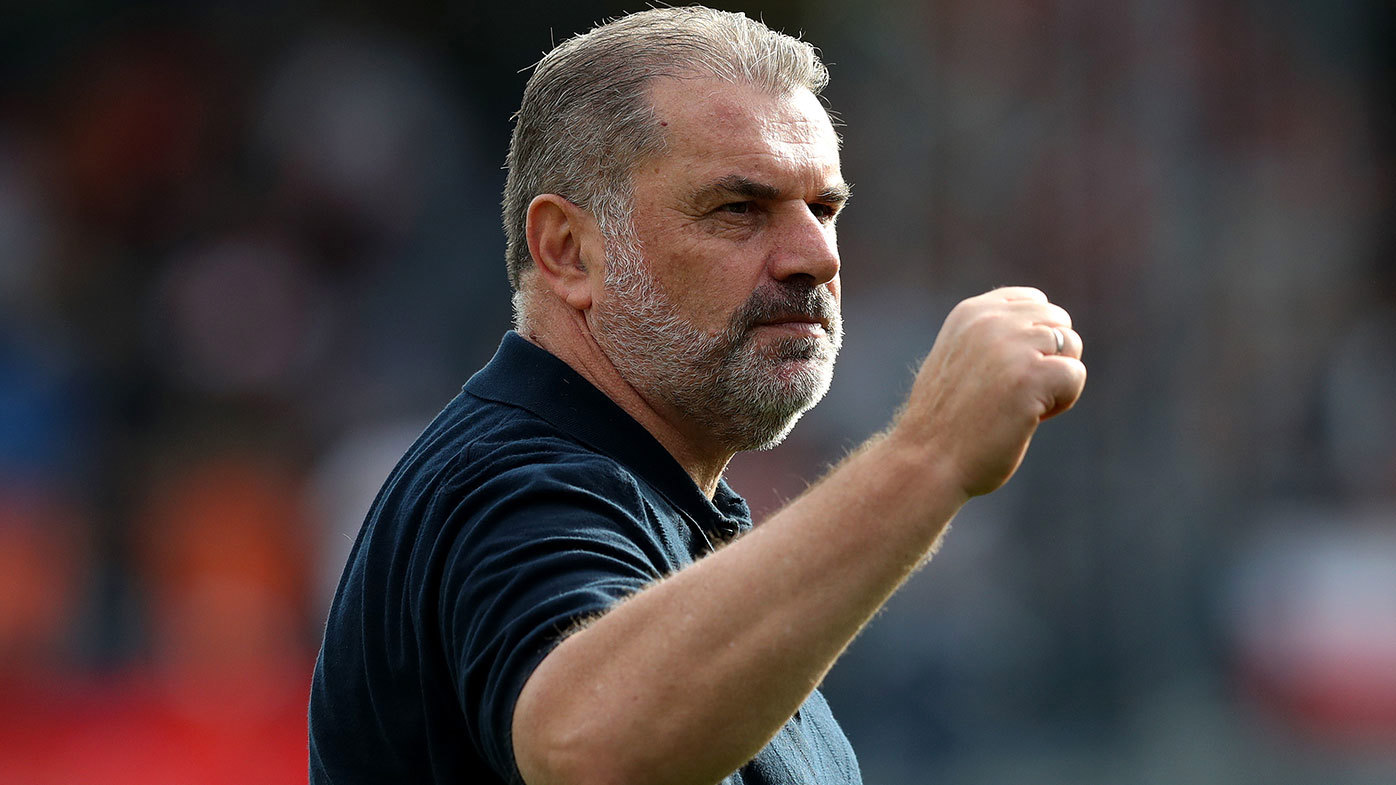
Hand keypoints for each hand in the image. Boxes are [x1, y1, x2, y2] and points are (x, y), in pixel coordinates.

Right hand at [895, 287, 1084, 497]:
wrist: (927, 462)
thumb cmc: (946, 421)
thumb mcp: (959, 358)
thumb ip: (991, 336)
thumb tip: (1048, 331)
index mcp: (971, 312)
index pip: (1034, 300)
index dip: (1035, 337)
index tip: (1009, 369)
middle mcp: (991, 321)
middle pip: (1058, 322)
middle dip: (1049, 357)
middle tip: (1015, 392)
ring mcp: (1011, 346)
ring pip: (1071, 345)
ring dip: (1055, 380)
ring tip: (1019, 405)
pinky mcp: (1030, 376)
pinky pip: (1075, 374)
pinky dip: (1063, 400)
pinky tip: (1032, 417)